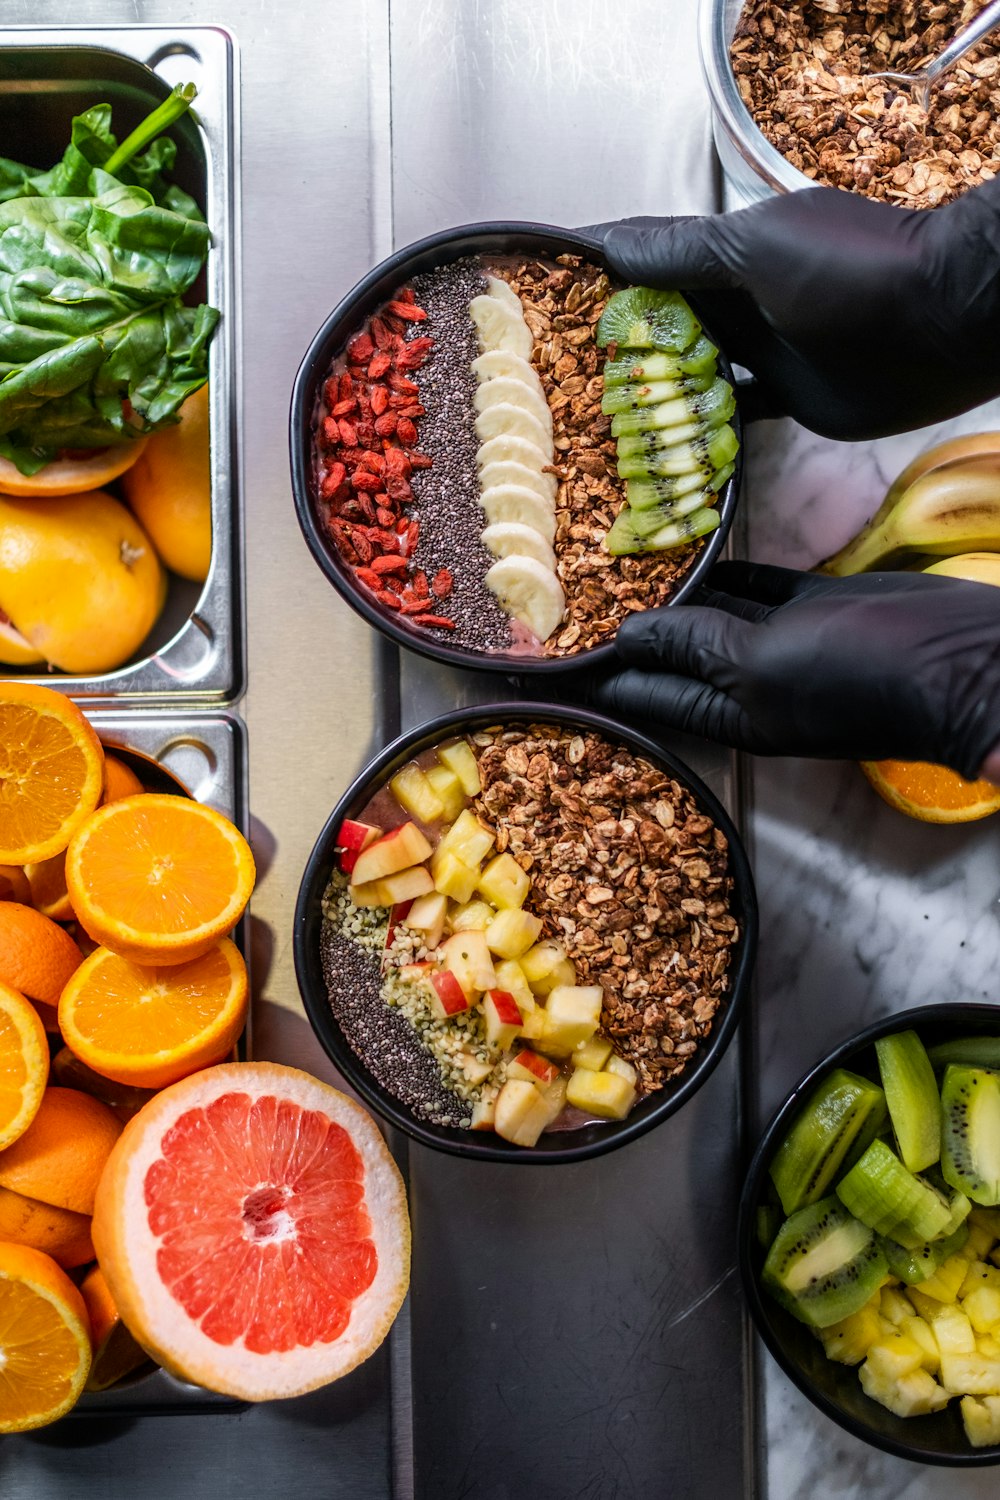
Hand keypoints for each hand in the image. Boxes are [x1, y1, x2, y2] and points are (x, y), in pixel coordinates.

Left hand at [590, 562, 999, 780]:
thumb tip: (630, 636)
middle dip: (624, 632)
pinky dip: (727, 571)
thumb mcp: (762, 664)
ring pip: (711, 616)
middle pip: (669, 657)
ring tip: (616, 562)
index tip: (539, 659)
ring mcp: (783, 643)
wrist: (962, 658)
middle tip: (567, 597)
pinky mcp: (815, 607)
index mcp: (727, 712)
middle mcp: (748, 683)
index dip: (593, 675)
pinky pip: (757, 587)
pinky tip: (694, 550)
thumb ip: (694, 645)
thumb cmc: (860, 673)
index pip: (642, 695)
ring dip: (671, 593)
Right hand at [594, 182, 999, 440]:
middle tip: (555, 377)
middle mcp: (739, 303)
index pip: (646, 263)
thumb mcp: (753, 248)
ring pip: (689, 374)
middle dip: (614, 346)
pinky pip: (730, 417)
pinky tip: (660, 449)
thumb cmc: (852, 270)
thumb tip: (604, 244)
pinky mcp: (784, 399)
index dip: (597, 280)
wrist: (938, 321)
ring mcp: (762, 352)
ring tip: (592, 420)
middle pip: (662, 325)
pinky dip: (700, 431)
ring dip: (651, 394)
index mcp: (726, 256)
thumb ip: (680, 251)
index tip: (543, 299)